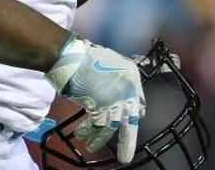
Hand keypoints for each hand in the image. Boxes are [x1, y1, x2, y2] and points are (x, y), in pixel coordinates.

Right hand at [46, 35, 145, 162]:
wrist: (74, 57)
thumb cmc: (89, 57)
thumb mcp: (113, 63)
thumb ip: (118, 79)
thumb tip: (115, 93)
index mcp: (134, 79)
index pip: (140, 105)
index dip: (133, 116)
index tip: (130, 123)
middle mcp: (128, 92)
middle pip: (130, 123)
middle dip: (126, 143)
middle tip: (124, 157)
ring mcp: (115, 100)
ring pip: (110, 127)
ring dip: (99, 140)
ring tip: (92, 147)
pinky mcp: (100, 105)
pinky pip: (96, 124)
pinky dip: (88, 131)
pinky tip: (81, 136)